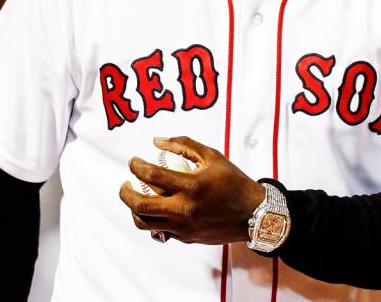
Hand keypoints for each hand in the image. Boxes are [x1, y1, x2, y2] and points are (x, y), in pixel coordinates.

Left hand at [119, 136, 265, 244]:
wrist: (255, 214)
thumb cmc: (234, 182)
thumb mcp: (213, 156)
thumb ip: (184, 144)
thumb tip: (157, 141)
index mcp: (191, 186)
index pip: (151, 175)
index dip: (136, 166)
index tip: (134, 161)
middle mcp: (184, 210)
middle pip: (140, 206)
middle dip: (125, 193)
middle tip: (126, 183)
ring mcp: (183, 228)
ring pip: (145, 224)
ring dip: (134, 210)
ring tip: (137, 198)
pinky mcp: (186, 238)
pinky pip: (161, 230)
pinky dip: (154, 218)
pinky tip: (158, 207)